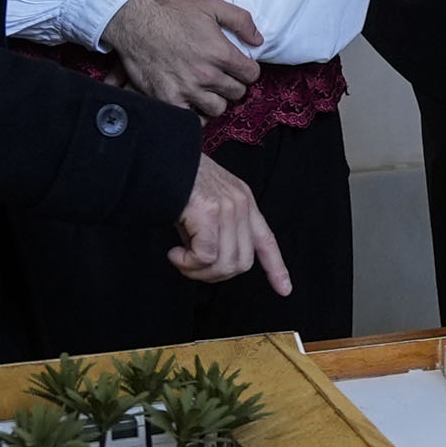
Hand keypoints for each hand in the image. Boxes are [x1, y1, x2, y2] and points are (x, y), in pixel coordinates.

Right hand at [103, 0, 262, 117]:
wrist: (134, 22)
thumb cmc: (171, 12)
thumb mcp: (211, 5)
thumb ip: (241, 20)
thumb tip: (258, 41)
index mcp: (220, 53)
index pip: (251, 75)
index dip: (247, 70)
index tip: (239, 67)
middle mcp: (206, 75)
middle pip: (237, 93)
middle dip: (232, 84)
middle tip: (222, 76)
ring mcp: (187, 90)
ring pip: (218, 108)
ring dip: (216, 99)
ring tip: (207, 89)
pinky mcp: (169, 99)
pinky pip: (193, 119)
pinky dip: (196, 113)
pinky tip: (192, 101)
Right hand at [173, 151, 293, 293]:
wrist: (160, 157)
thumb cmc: (175, 181)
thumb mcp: (205, 203)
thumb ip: (216, 228)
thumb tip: (207, 261)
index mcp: (244, 201)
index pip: (266, 239)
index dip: (276, 267)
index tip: (285, 289)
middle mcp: (241, 204)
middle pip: (242, 263)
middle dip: (214, 275)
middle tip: (189, 266)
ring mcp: (228, 208)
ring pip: (224, 264)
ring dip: (197, 271)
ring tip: (179, 258)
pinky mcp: (210, 212)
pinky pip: (206, 256)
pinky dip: (187, 263)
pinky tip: (174, 254)